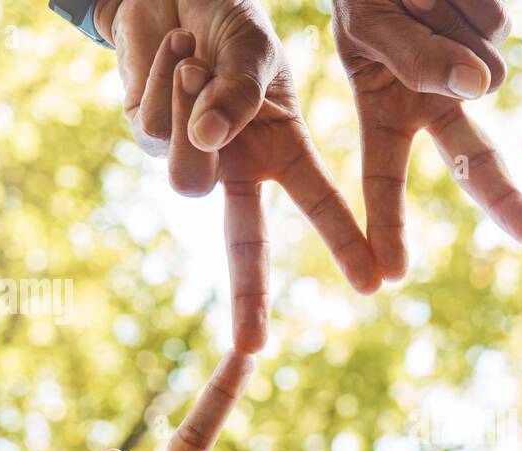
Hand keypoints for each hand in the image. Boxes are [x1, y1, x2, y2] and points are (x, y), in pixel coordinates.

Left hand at [98, 0, 379, 350]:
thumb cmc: (226, 15)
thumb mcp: (252, 49)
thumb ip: (240, 96)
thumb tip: (210, 142)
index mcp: (283, 148)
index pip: (319, 202)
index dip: (344, 243)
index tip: (373, 283)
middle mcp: (240, 164)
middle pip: (245, 243)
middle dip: (249, 298)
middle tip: (253, 347)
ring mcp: (193, 158)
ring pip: (189, 182)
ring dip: (192, 116)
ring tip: (196, 57)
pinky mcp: (148, 140)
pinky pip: (153, 132)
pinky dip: (161, 83)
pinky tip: (173, 53)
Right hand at [333, 0, 521, 279]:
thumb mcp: (370, 24)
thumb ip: (416, 59)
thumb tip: (475, 87)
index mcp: (386, 109)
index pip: (383, 176)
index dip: (388, 224)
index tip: (390, 275)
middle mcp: (434, 99)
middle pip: (477, 160)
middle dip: (504, 198)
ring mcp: (472, 69)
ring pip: (488, 75)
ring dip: (449, 29)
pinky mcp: (498, 35)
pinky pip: (496, 28)